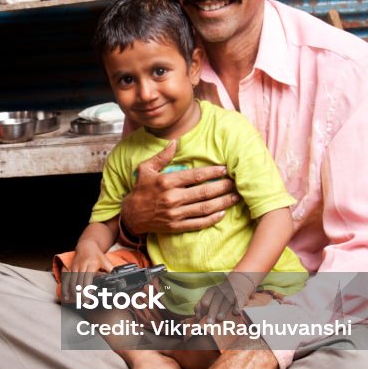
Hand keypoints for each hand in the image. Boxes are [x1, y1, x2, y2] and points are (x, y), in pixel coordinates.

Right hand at [63, 243, 113, 302]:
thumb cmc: (96, 254)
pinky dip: (65, 288)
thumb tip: (116, 276)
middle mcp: (81, 266)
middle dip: (81, 293)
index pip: (87, 279)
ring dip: (73, 292)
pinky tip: (66, 296)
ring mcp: (74, 267)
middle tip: (84, 302)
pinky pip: (66, 279)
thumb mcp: (105, 260)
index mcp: (91, 264)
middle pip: (79, 282)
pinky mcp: (70, 268)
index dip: (87, 289)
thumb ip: (110, 269)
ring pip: (72, 281)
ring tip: (77, 301)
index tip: (89, 297)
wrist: (86, 246)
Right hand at [120, 140, 237, 235]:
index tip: (225, 169)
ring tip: (235, 197)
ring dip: (222, 202)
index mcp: (166, 182)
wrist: (131, 215)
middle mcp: (172, 198)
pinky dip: (212, 219)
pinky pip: (198, 223)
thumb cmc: (140, 190)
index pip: (195, 176)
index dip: (213, 172)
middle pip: (204, 192)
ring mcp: (175, 214)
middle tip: (236, 182)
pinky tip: (222, 213)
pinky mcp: (176, 226)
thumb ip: (162, 156)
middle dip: (223, 186)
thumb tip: (175, 142)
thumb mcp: (146, 169)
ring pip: (204, 208)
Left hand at [195, 274, 255, 322]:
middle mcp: (220, 292)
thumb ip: (201, 306)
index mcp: (211, 292)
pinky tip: (236, 313)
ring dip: (222, 310)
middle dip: (211, 313)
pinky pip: (239, 301)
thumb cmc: (220, 296)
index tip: (201, 320)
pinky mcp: (240, 296)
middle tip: (209, 323)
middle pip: (214, 302)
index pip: (204, 301)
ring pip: (226, 302)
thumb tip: (197, 317)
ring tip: (219, 319)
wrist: (237, 285)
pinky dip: (237, 306)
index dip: (202, 311)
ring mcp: (230, 294)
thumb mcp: (210, 297)